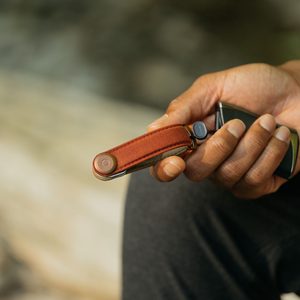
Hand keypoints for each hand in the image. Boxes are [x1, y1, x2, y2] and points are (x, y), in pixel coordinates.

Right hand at [147, 61, 299, 198]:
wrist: (297, 91)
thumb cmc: (255, 86)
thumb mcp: (214, 86)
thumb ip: (183, 107)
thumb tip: (152, 130)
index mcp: (192, 137)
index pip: (165, 163)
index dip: (164, 168)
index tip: (176, 162)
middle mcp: (208, 159)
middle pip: (196, 173)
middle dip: (218, 148)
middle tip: (238, 123)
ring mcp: (232, 174)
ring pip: (228, 176)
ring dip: (251, 145)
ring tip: (268, 121)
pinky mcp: (258, 183)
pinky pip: (254, 181)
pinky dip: (271, 153)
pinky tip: (280, 135)